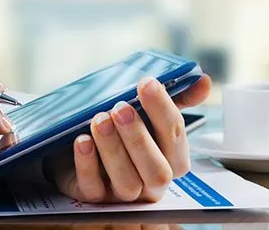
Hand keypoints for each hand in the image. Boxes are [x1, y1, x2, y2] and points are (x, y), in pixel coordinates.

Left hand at [47, 75, 211, 202]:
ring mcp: (123, 194)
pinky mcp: (94, 198)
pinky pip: (93, 188)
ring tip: (99, 121)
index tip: (147, 83)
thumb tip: (203, 82)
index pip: (175, 137)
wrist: (76, 146)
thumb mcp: (146, 113)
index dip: (163, 110)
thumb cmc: (120, 130)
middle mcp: (151, 181)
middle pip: (156, 170)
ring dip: (113, 149)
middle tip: (120, 108)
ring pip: (126, 181)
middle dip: (139, 137)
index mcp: (170, 158)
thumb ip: (175, 99)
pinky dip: (87, 164)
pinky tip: (82, 141)